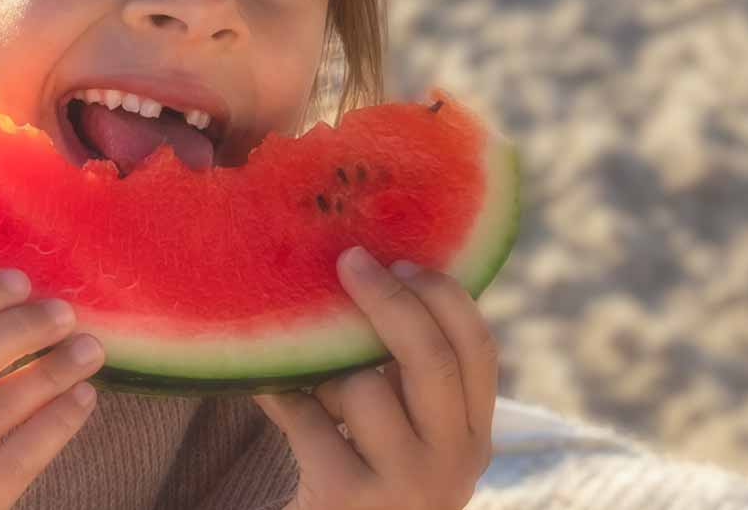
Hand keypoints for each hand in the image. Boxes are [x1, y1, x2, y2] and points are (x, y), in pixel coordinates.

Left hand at [253, 247, 497, 509]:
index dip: (444, 297)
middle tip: (349, 260)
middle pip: (430, 358)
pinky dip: (281, 396)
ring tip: (313, 394)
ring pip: (360, 387)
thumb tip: (380, 273)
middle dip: (388, 300)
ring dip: (325, 376)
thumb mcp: (410, 435)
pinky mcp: (347, 498)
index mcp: (475, 438)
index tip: (402, 261)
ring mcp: (404, 486)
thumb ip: (410, 378)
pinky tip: (269, 392)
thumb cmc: (365, 478)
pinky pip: (305, 417)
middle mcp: (453, 464)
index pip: (478, 350)